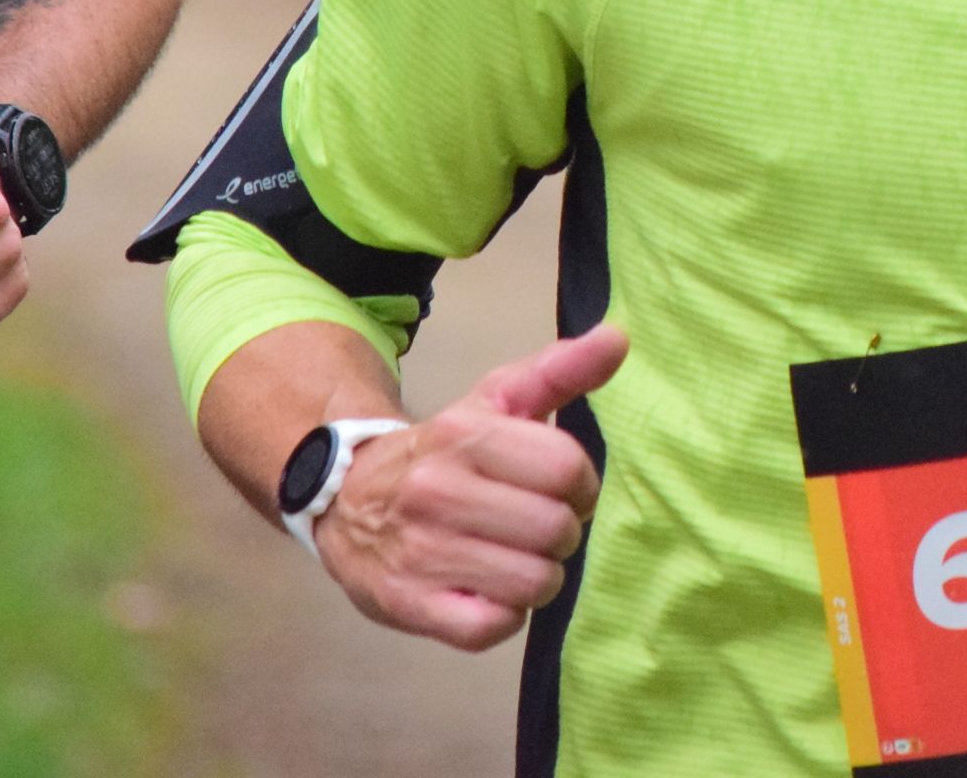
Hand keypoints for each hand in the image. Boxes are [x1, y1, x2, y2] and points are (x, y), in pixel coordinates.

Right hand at [316, 324, 628, 649]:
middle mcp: (437, 491)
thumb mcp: (495, 400)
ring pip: (533, 583)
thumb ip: (559, 370)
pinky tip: (487, 591)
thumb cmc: (443, 452)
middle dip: (561, 535)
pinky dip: (503, 615)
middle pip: (555, 531)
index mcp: (464, 434)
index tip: (564, 491)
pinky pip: (494, 627)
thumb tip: (619, 338)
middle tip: (537, 530)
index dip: (582, 486)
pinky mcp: (407, 605)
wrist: (346, 499)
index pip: (566, 468)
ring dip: (537, 578)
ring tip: (514, 560)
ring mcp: (420, 552)